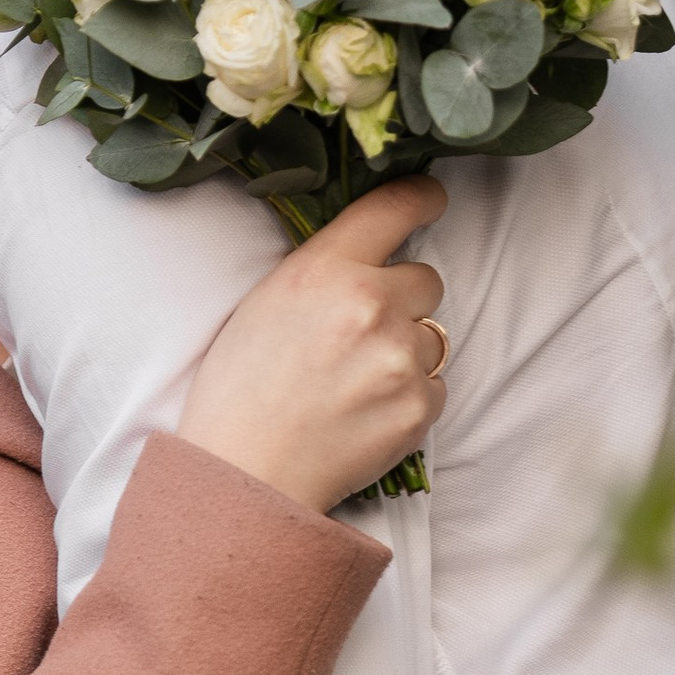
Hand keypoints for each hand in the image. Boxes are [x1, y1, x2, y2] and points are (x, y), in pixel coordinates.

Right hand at [177, 180, 449, 513]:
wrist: (244, 475)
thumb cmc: (239, 391)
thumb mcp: (265, 303)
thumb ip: (323, 270)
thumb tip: (370, 255)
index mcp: (324, 268)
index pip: (397, 207)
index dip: (424, 199)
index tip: (432, 200)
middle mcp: (370, 304)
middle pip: (426, 280)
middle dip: (401, 303)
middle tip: (357, 338)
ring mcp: (400, 358)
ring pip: (432, 338)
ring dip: (404, 355)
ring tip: (353, 386)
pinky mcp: (418, 408)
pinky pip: (435, 388)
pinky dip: (408, 401)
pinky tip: (364, 416)